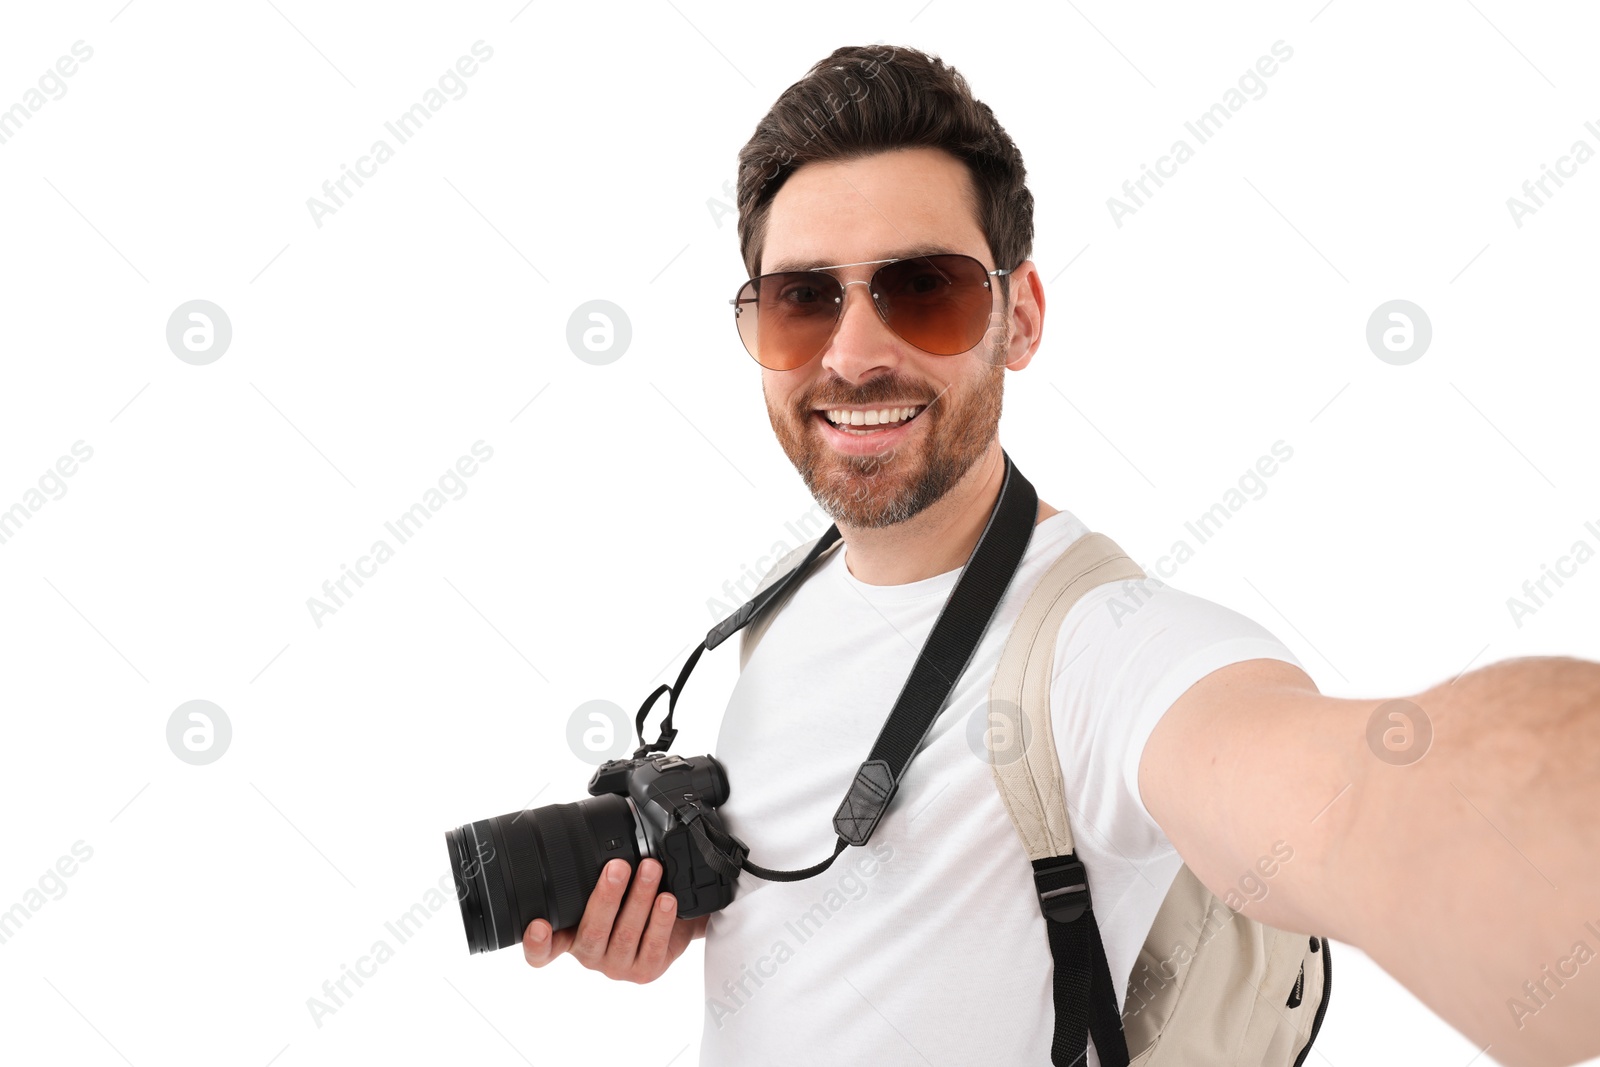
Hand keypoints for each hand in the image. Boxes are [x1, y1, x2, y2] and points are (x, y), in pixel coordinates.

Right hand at [522, 857, 708, 982]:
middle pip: (592, 931)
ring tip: (650, 869)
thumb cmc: (629, 896)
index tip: (538, 924)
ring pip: (626, 934)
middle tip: (617, 866)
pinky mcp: (646, 970)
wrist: (671, 916)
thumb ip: (589, 865)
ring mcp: (617, 965)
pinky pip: (653, 946)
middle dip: (606, 896)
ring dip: (639, 898)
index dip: (536, 942)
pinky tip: (666, 900)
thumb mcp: (604, 883)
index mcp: (569, 935)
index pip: (542, 950)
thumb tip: (591, 812)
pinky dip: (660, 920)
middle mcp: (589, 953)